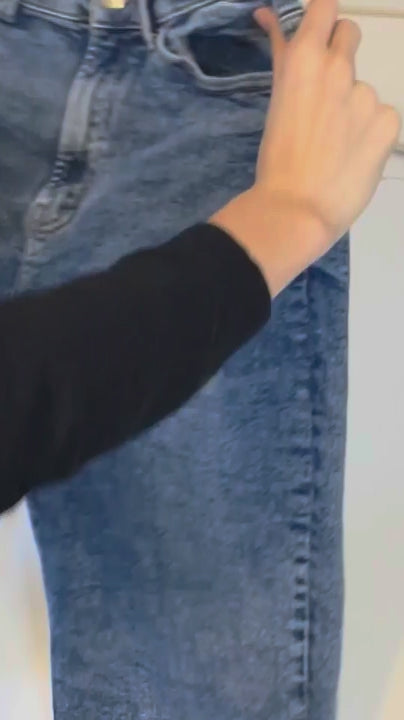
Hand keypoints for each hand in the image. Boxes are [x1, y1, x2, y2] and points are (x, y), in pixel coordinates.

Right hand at [211, 0, 401, 295]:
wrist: (297, 211)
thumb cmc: (276, 160)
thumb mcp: (276, 102)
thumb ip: (281, 55)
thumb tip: (268, 14)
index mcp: (305, 59)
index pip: (326, 5)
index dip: (322, 17)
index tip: (316, 36)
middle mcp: (340, 67)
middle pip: (349, 34)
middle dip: (338, 55)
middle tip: (324, 96)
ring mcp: (367, 94)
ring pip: (363, 87)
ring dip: (352, 106)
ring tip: (335, 145)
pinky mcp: (388, 122)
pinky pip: (381, 117)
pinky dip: (370, 133)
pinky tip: (353, 157)